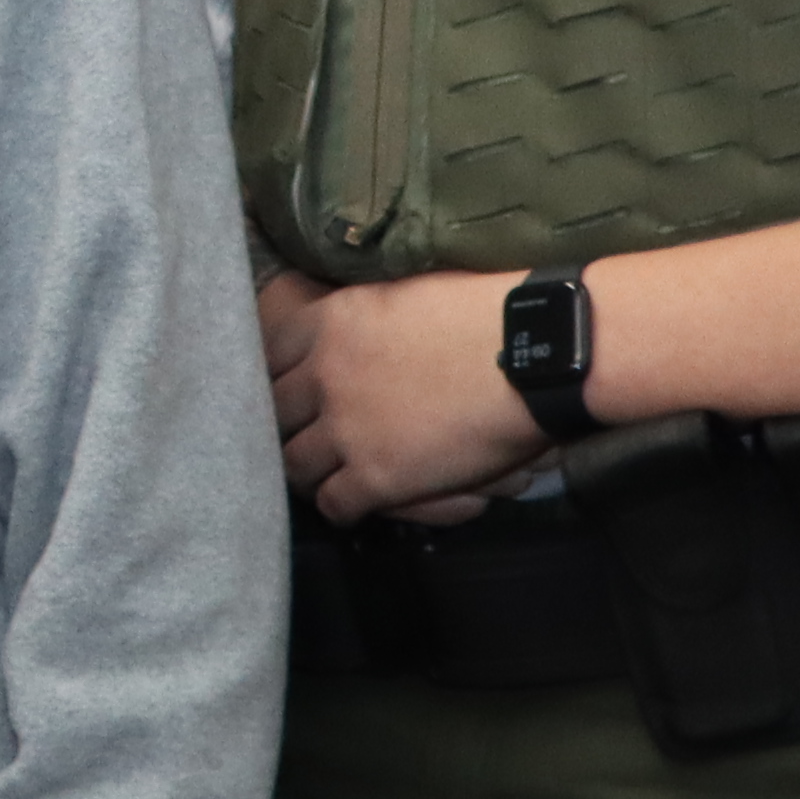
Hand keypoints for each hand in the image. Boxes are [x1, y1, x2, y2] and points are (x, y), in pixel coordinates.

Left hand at [261, 266, 528, 528]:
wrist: (532, 358)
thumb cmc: (483, 313)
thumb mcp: (402, 292)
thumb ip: (361, 314)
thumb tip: (351, 324)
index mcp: (329, 322)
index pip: (268, 355)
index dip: (277, 374)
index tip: (291, 385)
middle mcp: (323, 376)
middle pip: (275, 412)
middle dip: (288, 424)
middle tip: (307, 433)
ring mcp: (345, 430)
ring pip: (293, 464)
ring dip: (309, 469)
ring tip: (326, 471)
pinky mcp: (376, 477)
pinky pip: (333, 503)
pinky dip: (340, 506)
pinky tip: (354, 501)